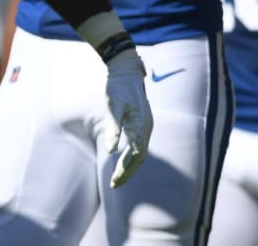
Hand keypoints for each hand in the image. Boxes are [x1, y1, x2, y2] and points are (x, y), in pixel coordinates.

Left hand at [102, 48, 152, 187]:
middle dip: (127, 173)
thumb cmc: (118, 88)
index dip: (125, 170)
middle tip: (114, 185)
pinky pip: (139, 146)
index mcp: (141, 127)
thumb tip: (111, 151)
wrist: (127, 72)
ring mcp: (146, 126)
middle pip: (139, 158)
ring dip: (129, 167)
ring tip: (117, 179)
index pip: (135, 156)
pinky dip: (131, 157)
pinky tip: (122, 161)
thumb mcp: (112, 106)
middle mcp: (146, 128)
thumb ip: (113, 128)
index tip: (114, 182)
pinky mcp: (142, 124)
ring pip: (140, 153)